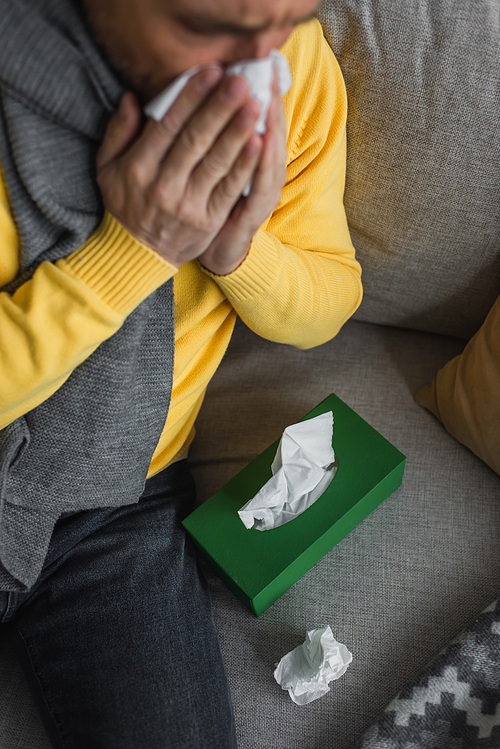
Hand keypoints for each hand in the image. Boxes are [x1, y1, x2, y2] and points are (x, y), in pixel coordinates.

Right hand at [96, 68, 263, 267]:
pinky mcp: (208, 221)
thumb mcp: (107, 168)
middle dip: (218, 109)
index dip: (190, 98)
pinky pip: (229, 189)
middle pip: (195, 141)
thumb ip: (118, 132)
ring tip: (254, 105)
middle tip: (239, 81)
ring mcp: (187, 205)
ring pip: (215, 163)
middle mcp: (163, 186)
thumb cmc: (125, 204)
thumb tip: (131, 97)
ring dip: (237, 133)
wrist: (137, 254)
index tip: (210, 72)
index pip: (167, 126)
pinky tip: (257, 143)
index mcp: (138, 168)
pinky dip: (244, 166)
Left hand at [198, 71, 287, 274]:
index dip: (259, 91)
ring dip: (264, 125)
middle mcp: (264, 171)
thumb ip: (224, 140)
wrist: (220, 251)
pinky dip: (259, 163)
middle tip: (261, 68)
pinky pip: (259, 184)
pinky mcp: (257, 212)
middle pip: (268, 129)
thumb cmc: (216, 206)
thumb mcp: (222, 170)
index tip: (256, 63)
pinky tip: (259, 141)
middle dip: (264, 99)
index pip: (259, 117)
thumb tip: (227, 107)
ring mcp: (263, 191)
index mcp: (254, 157)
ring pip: (267, 153)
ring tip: (260, 97)